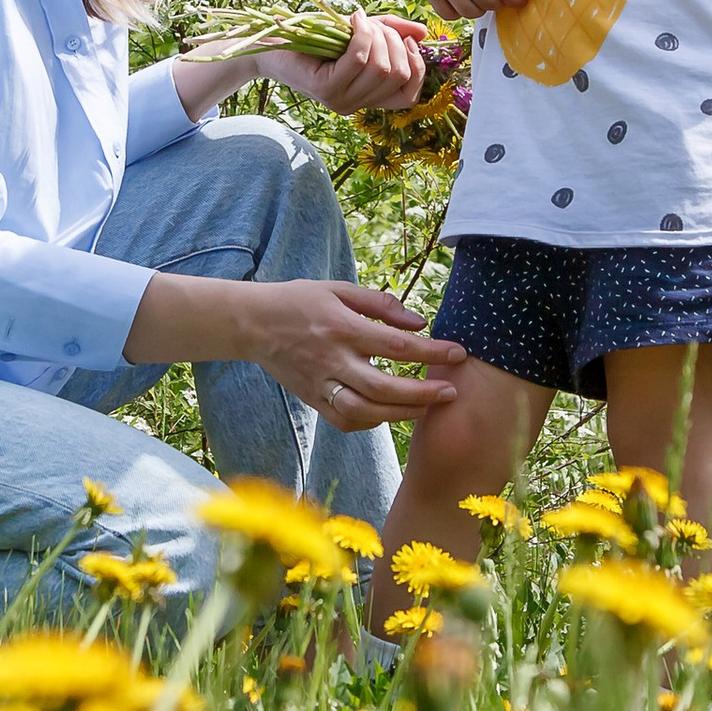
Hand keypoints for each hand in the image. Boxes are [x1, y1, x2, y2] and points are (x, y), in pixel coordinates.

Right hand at [238, 279, 465, 429]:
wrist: (252, 323)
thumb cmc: (299, 300)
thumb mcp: (339, 289)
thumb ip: (380, 304)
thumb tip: (419, 323)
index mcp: (342, 327)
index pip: (396, 346)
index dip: (432, 352)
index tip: (458, 354)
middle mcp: (332, 359)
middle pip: (384, 387)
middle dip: (423, 393)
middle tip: (451, 392)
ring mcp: (320, 383)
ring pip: (365, 412)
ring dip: (401, 414)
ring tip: (427, 407)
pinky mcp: (312, 399)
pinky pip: (345, 421)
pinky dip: (371, 421)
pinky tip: (389, 413)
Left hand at [266, 10, 428, 112]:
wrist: (273, 43)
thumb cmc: (318, 37)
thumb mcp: (363, 32)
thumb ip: (393, 32)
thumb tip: (423, 34)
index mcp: (369, 97)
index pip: (409, 96)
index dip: (416, 66)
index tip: (406, 40)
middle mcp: (357, 105)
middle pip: (398, 75)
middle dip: (395, 42)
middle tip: (375, 25)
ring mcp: (342, 101)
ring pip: (381, 67)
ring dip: (377, 35)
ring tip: (360, 20)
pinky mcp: (326, 89)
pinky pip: (359, 58)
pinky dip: (361, 33)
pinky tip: (352, 20)